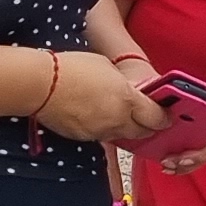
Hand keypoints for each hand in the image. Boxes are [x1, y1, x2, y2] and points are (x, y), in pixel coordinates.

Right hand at [39, 51, 164, 144]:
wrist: (39, 84)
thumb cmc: (72, 67)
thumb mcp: (106, 68)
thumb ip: (123, 85)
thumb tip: (129, 91)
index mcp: (127, 100)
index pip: (156, 117)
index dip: (164, 117)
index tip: (166, 113)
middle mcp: (117, 120)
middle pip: (143, 132)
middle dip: (148, 125)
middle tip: (148, 117)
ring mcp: (99, 132)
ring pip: (122, 136)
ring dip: (126, 128)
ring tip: (121, 115)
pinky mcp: (84, 138)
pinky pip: (102, 136)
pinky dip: (105, 129)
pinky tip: (98, 117)